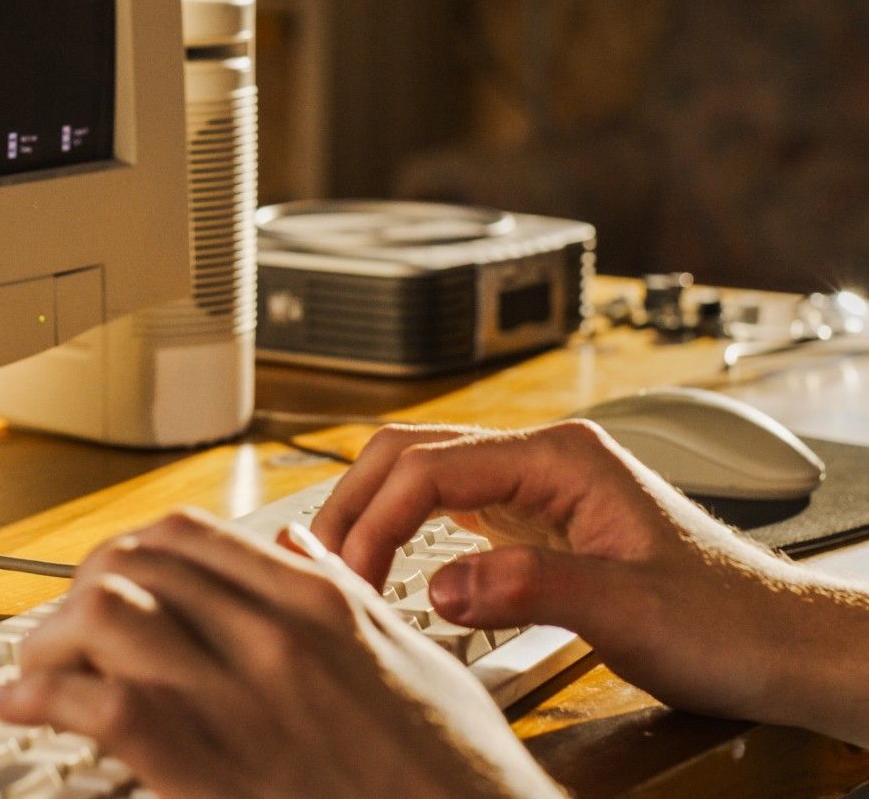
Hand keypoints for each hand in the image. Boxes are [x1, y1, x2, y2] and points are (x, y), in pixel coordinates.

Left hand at [0, 508, 561, 798]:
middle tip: (61, 626)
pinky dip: (44, 699)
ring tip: (32, 668)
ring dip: (51, 639)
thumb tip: (292, 542)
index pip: (188, 535)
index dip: (129, 553)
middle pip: (132, 566)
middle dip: (80, 590)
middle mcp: (272, 635)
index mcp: (320, 602)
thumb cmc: (458, 773)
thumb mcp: (417, 658)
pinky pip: (100, 707)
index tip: (106, 580)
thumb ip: (345, 591)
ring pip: (103, 618)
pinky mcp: (208, 769)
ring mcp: (240, 700)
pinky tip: (25, 707)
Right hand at [313, 420, 868, 744]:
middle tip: (321, 565)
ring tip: (338, 565)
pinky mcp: (531, 521)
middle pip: (409, 453)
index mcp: (561, 457)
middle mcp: (542, 459)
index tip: (348, 572)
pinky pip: (443, 510)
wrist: (777, 645)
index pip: (431, 464)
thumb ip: (532, 589)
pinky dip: (400, 534)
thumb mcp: (629, 610)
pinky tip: (383, 566)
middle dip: (355, 505)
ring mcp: (534, 486)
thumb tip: (440, 585)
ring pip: (419, 475)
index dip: (377, 518)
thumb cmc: (724, 621)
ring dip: (371, 514)